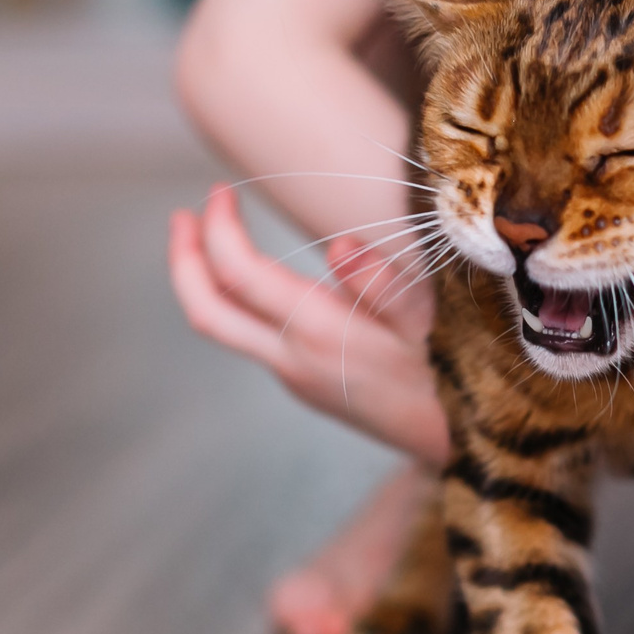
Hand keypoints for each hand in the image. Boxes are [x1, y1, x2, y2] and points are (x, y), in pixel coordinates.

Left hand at [168, 185, 451, 462]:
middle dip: (184, 259)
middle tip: (181, 216)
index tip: (222, 190)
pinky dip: (230, 296)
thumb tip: (339, 246)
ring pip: (221, 325)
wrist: (452, 443)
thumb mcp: (429, 323)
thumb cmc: (447, 374)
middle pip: (207, 310)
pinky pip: (246, 334)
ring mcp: (291, 374)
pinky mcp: (299, 381)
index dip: (220, 228)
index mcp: (320, 333)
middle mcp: (292, 357)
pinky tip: (247, 274)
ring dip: (201, 279)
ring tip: (202, 235)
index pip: (241, 275)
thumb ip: (384, 285)